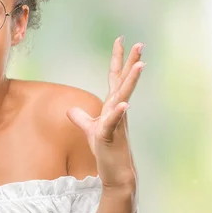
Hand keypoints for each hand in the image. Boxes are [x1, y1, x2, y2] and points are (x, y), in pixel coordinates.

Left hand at [67, 36, 144, 188]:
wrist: (116, 173)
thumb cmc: (106, 150)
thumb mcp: (90, 130)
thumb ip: (82, 118)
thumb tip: (71, 110)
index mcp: (112, 105)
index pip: (115, 78)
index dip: (117, 59)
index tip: (120, 40)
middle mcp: (117, 110)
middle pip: (124, 81)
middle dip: (130, 62)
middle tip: (139, 43)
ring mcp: (117, 121)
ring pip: (124, 96)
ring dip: (131, 81)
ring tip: (140, 64)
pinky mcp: (111, 136)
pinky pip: (115, 122)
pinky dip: (119, 113)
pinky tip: (124, 104)